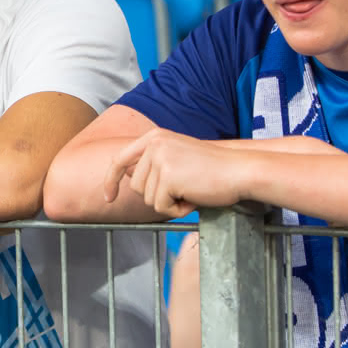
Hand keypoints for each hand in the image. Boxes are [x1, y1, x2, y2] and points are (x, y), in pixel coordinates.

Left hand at [104, 129, 251, 217]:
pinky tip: (194, 197)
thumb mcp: (177, 157)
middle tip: (185, 188)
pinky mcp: (168, 177)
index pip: (120, 159)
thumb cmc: (213, 169)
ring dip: (170, 203)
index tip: (108, 198)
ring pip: (148, 199)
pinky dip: (178, 210)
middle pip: (136, 187)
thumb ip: (153, 163)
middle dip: (158, 196)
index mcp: (154, 137)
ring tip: (191, 191)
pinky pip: (161, 207)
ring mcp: (160, 159)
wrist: (240, 170)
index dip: (111, 180)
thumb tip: (127, 176)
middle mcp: (154, 144)